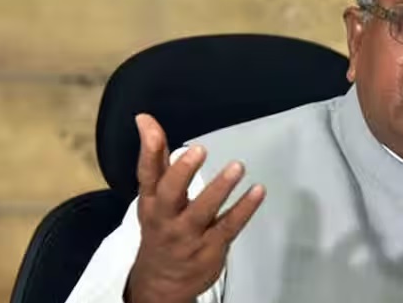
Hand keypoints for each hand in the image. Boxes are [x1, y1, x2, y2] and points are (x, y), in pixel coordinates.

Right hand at [125, 114, 265, 302]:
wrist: (161, 283)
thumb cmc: (161, 227)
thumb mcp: (153, 196)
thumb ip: (156, 157)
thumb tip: (145, 119)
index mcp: (151, 202)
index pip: (146, 174)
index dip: (147, 149)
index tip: (148, 122)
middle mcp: (166, 218)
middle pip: (170, 194)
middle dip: (182, 172)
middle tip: (198, 150)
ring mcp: (189, 235)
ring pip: (202, 211)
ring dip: (220, 188)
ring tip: (237, 167)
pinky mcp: (211, 247)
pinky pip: (229, 226)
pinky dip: (244, 209)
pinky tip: (257, 191)